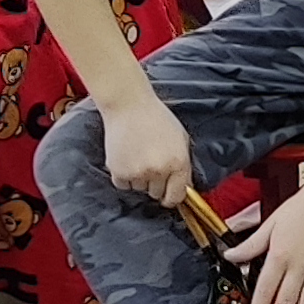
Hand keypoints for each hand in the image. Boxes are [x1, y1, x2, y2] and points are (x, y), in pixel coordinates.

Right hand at [102, 95, 196, 209]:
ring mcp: (138, 173)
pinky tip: (127, 157)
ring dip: (139, 178)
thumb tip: (184, 188)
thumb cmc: (156, 118)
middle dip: (156, 183)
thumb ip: (184, 165)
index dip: (172, 197)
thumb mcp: (181, 139)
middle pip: (157, 194)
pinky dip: (124, 176)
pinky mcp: (119, 172)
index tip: (168, 196)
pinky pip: (123, 185)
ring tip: (138, 155)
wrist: (129, 106)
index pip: (177, 196)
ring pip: (140, 189)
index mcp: (178, 163)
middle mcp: (159, 171)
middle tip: (151, 163)